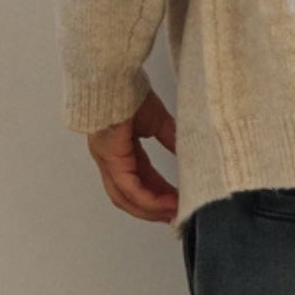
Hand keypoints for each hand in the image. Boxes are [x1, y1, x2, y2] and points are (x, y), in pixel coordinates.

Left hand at [86, 85, 178, 222]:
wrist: (114, 76)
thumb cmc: (129, 91)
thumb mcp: (157, 121)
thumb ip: (170, 139)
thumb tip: (187, 154)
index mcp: (120, 151)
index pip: (138, 181)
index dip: (158, 195)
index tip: (176, 204)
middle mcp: (110, 160)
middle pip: (129, 197)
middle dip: (153, 210)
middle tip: (175, 217)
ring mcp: (107, 160)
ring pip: (126, 197)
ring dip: (151, 210)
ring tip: (173, 214)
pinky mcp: (110, 158)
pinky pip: (129, 187)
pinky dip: (148, 199)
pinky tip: (165, 204)